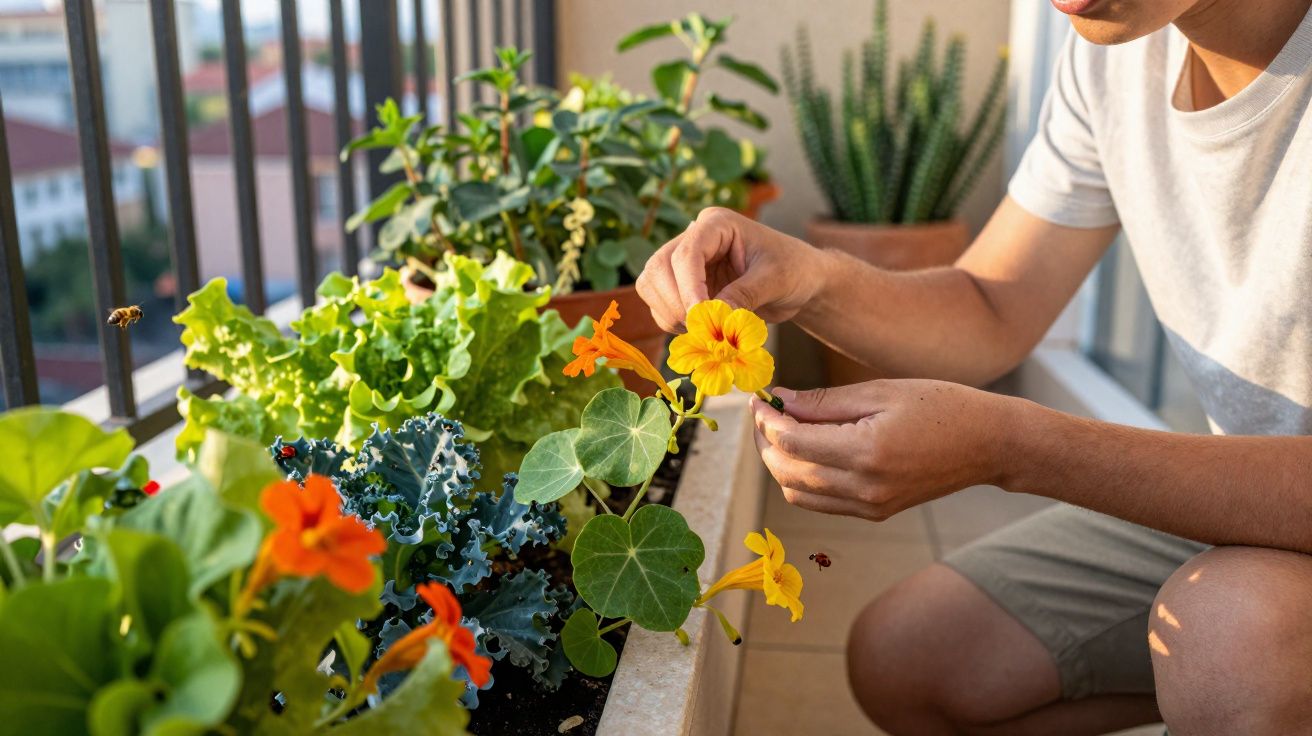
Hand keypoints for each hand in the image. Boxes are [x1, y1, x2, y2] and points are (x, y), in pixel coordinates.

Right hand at [635, 207, 827, 330]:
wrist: (799, 281)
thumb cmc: (793, 270)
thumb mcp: (775, 280)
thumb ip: (744, 296)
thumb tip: (713, 318)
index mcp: (717, 224)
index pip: (687, 253)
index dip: (689, 288)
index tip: (702, 318)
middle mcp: (694, 238)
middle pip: (659, 268)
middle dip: (677, 304)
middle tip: (704, 330)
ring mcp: (684, 263)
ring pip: (652, 286)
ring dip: (672, 315)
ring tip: (706, 331)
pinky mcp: (682, 287)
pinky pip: (661, 306)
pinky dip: (675, 324)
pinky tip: (703, 330)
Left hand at [751, 380, 1020, 520]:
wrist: (989, 444)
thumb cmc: (941, 405)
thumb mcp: (881, 391)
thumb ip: (824, 401)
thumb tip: (778, 400)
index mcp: (867, 452)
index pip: (793, 442)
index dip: (767, 420)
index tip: (760, 398)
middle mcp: (865, 488)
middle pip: (788, 471)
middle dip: (765, 442)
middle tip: (763, 413)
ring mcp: (870, 506)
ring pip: (797, 494)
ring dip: (779, 463)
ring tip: (779, 430)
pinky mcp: (875, 513)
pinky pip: (820, 502)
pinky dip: (802, 479)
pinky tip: (805, 449)